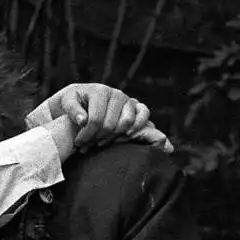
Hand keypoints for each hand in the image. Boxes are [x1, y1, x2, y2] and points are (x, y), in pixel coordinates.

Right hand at [28, 83, 173, 152]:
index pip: (141, 116)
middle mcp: (116, 94)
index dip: (131, 132)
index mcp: (129, 104)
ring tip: (83, 143)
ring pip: (98, 121)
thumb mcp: (124, 133)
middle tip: (98, 145)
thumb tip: (172, 148)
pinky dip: (79, 121)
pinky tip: (79, 126)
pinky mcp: (75, 93)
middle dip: (106, 138)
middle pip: (117, 124)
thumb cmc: (99, 127)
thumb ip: (147, 136)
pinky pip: (80, 112)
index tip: (121, 140)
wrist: (67, 115)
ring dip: (89, 136)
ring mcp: (97, 90)